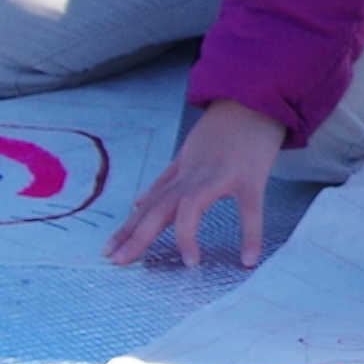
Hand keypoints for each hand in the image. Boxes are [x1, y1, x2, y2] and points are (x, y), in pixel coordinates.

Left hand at [114, 97, 285, 267]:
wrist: (254, 99)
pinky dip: (249, 235)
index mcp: (180, 171)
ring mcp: (220, 175)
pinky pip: (248, 209)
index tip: (108, 252)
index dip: (127, 229)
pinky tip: (248, 259)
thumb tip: (137, 203)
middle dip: (137, 236)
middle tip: (119, 262)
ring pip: (191, 205)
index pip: (148, 204)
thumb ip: (165, 180)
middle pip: (159, 207)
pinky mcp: (250, 177)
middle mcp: (193, 174)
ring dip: (185, 234)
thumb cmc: (223, 128)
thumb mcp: (187, 151)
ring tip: (188, 264)